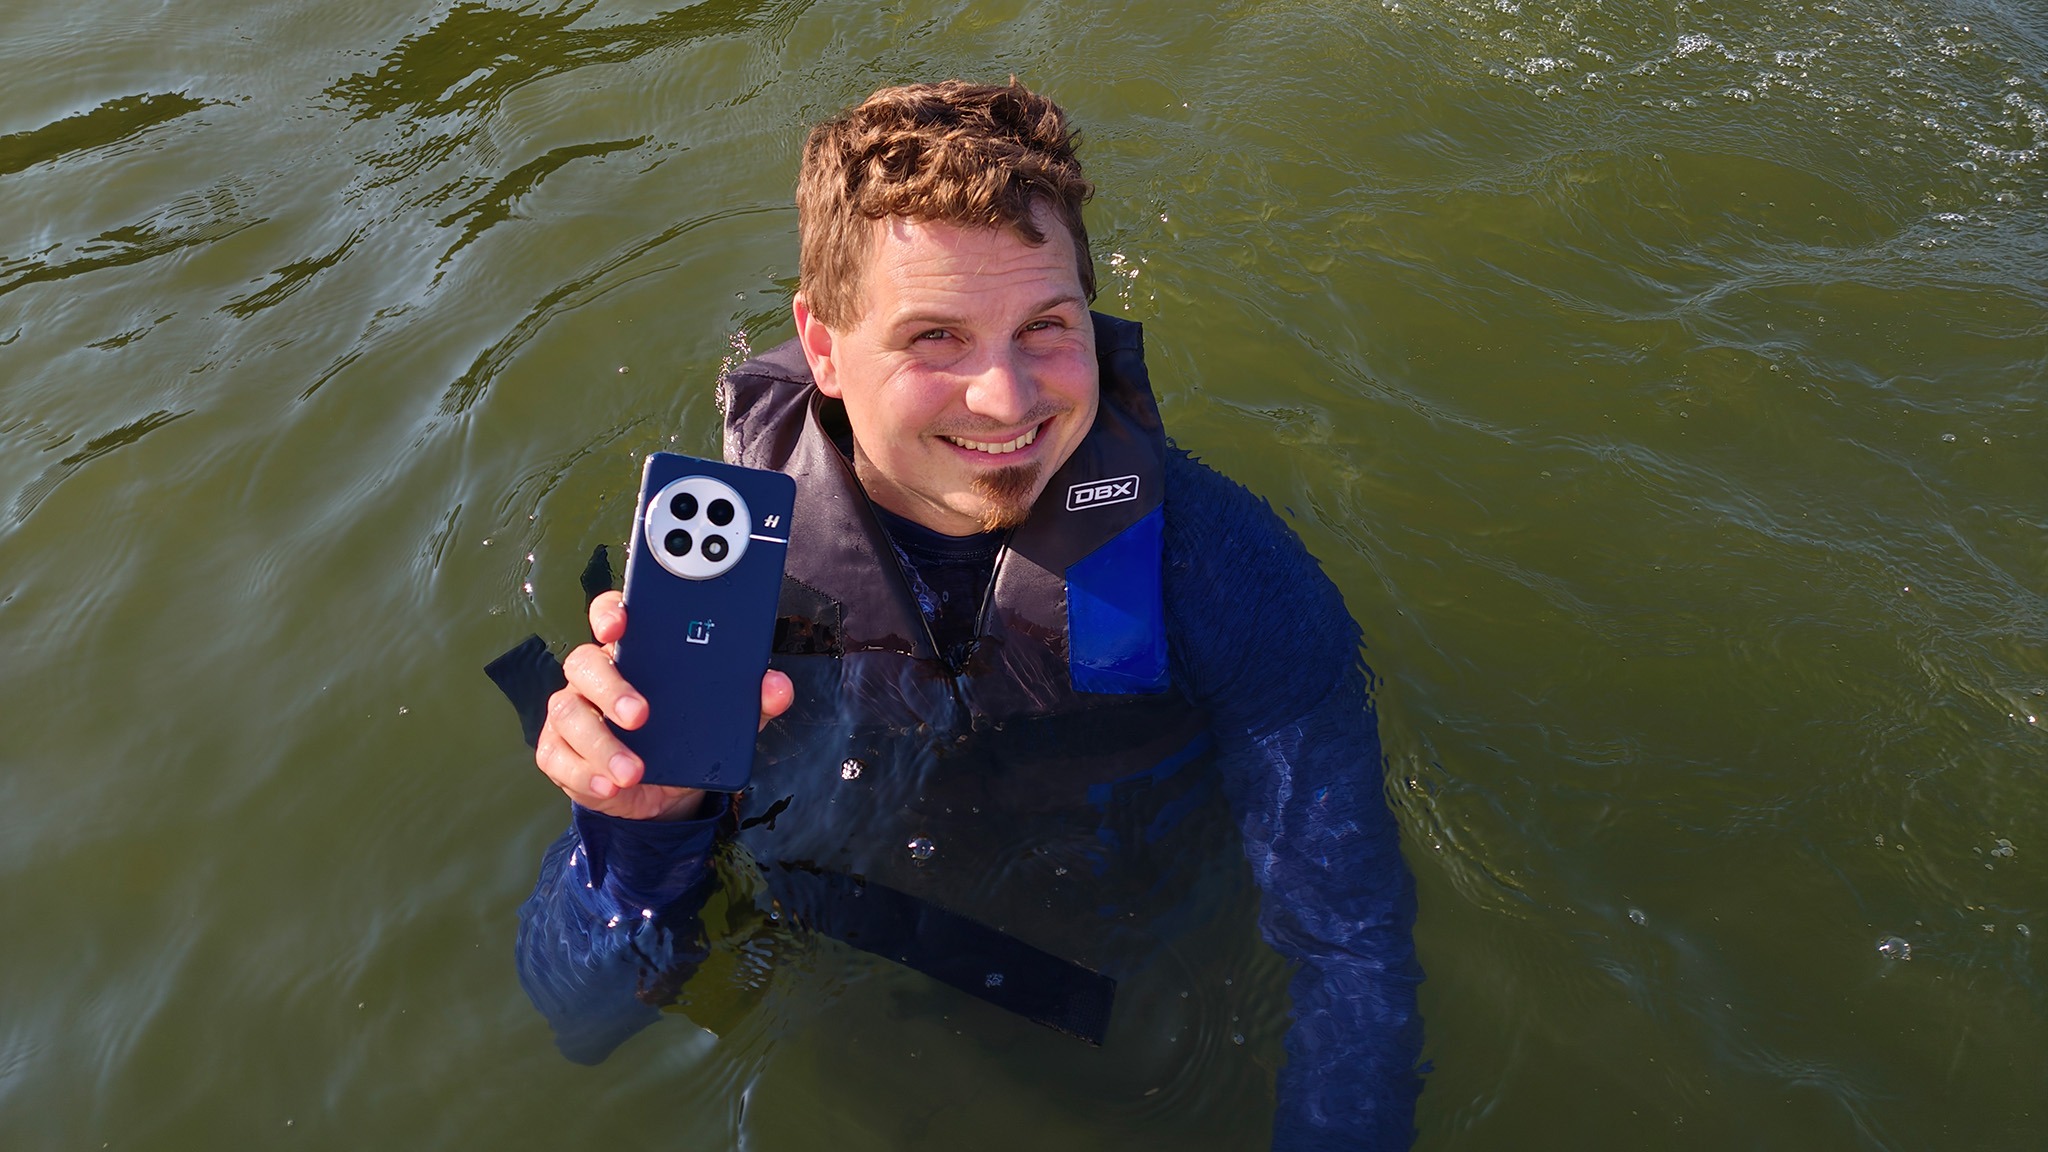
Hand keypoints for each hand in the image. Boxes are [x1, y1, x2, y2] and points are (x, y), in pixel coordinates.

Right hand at [534, 590, 793, 820]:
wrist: (666, 790)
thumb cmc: (689, 735)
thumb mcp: (726, 718)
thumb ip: (751, 700)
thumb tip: (776, 685)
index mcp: (634, 653)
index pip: (612, 615)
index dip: (611, 612)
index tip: (620, 623)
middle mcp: (596, 675)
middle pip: (584, 662)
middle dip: (611, 687)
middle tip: (641, 715)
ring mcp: (573, 711)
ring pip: (568, 712)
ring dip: (600, 743)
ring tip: (633, 771)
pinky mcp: (559, 751)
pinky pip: (559, 757)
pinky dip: (585, 773)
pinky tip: (612, 785)